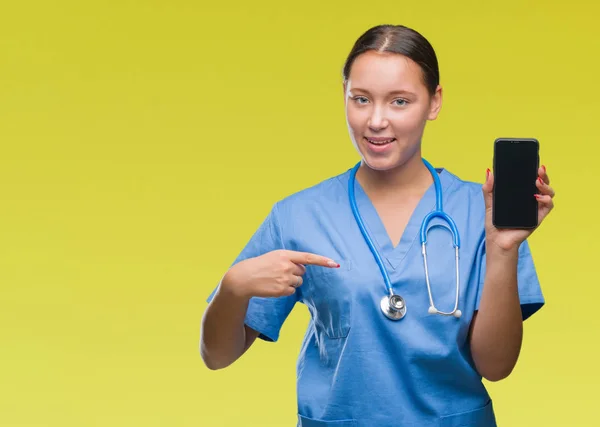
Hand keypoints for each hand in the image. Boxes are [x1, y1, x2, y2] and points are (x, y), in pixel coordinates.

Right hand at [220, 249, 339, 298]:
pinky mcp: (282, 290)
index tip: (335, 263)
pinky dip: (285, 290)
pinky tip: (274, 286)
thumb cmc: (260, 265)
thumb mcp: (274, 256)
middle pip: (303, 272)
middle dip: (295, 273)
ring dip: (291, 282)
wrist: (244, 278)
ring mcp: (285, 278)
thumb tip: (303, 268)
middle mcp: (287, 266)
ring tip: (275, 279)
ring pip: (298, 282)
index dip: (323, 261)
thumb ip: (289, 259)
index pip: (308, 257)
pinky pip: (292, 291)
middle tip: (280, 272)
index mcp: (285, 254)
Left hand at [482, 165, 554, 251]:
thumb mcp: (490, 202)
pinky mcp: (538, 217)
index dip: (534, 170)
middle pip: (542, 184)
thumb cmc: (495, 222)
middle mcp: (530, 199)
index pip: (530, 179)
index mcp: (520, 194)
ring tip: (537, 182)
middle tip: (539, 170)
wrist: (497, 240)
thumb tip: (489, 172)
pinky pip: (548, 206)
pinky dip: (546, 200)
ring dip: (546, 186)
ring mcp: (535, 208)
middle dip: (543, 175)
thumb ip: (489, 188)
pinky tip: (537, 197)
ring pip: (548, 193)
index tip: (534, 162)